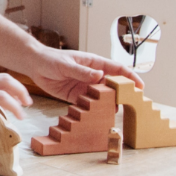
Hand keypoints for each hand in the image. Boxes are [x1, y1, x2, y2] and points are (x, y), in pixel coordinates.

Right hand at [0, 67, 29, 125]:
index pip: (3, 77)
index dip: (16, 87)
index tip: (22, 97)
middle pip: (7, 82)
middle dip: (22, 93)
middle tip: (28, 104)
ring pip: (3, 97)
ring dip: (15, 108)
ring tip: (20, 116)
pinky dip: (2, 121)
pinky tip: (4, 126)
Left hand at [28, 47, 143, 103]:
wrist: (35, 65)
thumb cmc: (52, 59)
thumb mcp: (67, 64)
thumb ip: (82, 72)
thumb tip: (99, 76)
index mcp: (95, 64)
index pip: (117, 70)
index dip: (130, 77)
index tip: (140, 86)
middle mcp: (93, 76)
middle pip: (112, 85)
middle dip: (122, 94)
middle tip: (129, 104)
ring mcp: (85, 87)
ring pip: (102, 97)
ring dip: (108, 104)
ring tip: (114, 113)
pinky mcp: (76, 97)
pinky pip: (88, 104)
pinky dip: (93, 110)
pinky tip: (97, 117)